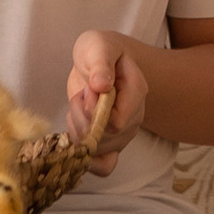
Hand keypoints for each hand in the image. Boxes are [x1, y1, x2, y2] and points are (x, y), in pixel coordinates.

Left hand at [66, 30, 148, 167]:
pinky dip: (85, 158)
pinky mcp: (111, 145)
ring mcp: (124, 134)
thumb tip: (102, 86)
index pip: (117, 121)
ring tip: (79, 106)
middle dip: (82, 118)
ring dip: (77, 130)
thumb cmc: (99, 52)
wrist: (100, 62)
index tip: (87, 90)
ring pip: (97, 150)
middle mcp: (134, 117)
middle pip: (105, 138)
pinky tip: (76, 138)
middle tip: (81, 95)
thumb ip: (101, 63)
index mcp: (137, 90)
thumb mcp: (98, 47)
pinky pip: (104, 167)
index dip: (94, 111)